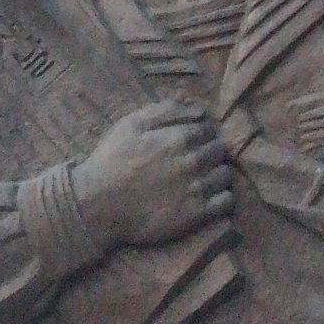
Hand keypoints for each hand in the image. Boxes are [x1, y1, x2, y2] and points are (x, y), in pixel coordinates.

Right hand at [59, 98, 237, 247]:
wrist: (97, 205)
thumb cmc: (111, 161)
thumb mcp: (129, 125)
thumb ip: (165, 111)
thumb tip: (199, 109)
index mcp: (178, 138)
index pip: (209, 129)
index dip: (203, 132)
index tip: (194, 140)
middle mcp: (193, 162)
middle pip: (220, 150)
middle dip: (211, 150)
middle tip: (196, 158)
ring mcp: (197, 189)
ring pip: (226, 174)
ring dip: (217, 172)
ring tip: (202, 176)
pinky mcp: (197, 214)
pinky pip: (227, 200)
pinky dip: (222, 196)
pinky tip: (208, 195)